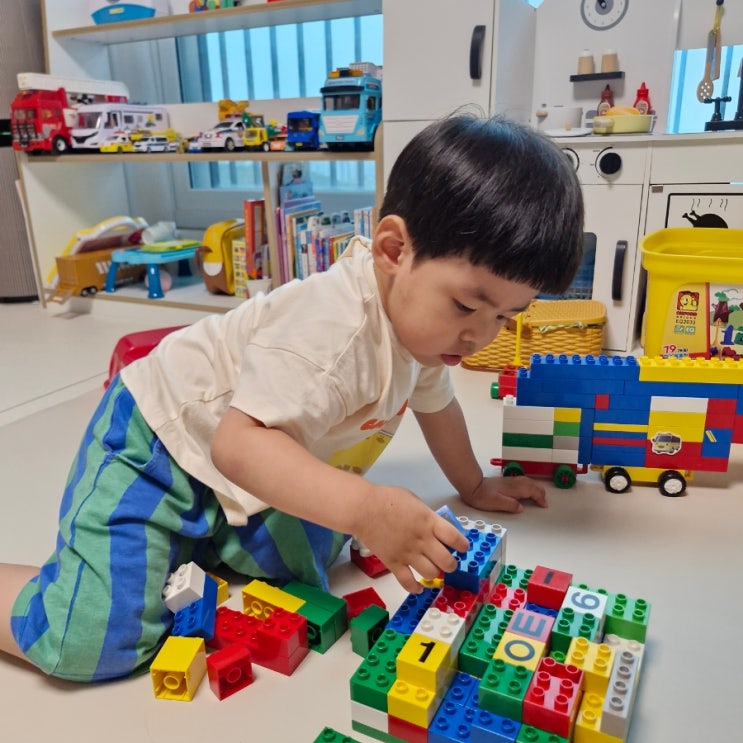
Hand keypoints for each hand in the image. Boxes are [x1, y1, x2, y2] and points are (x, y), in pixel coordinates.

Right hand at [354, 485, 470, 593]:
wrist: (363, 508)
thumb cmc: (388, 499)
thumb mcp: (414, 501)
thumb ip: (427, 516)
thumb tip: (435, 527)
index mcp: (429, 521)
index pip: (456, 538)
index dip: (463, 546)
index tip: (462, 548)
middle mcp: (422, 540)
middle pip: (447, 561)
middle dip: (451, 564)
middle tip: (448, 562)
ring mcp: (408, 553)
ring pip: (431, 573)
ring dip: (435, 574)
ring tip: (433, 570)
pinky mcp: (393, 562)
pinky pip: (407, 582)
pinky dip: (415, 588)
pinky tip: (418, 587)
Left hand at [461, 475, 546, 512]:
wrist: (473, 485)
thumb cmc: (483, 496)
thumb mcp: (497, 503)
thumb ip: (511, 505)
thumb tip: (521, 508)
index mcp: (514, 489)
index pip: (532, 491)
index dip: (540, 498)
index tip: (543, 505)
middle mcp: (514, 483)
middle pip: (532, 485)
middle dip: (540, 492)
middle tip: (544, 501)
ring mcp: (510, 481)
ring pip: (528, 481)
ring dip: (536, 487)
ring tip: (539, 495)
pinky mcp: (506, 481)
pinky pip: (523, 480)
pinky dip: (529, 484)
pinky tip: (526, 487)